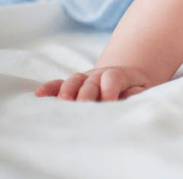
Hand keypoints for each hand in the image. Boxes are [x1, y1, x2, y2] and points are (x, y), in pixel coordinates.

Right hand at [35, 67, 153, 101]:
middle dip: (86, 94)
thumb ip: (137, 92)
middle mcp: (99, 75)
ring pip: (73, 81)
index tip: (109, 102)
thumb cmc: (135, 90)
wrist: (127, 81)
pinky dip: (49, 88)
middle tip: (83, 107)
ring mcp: (84, 79)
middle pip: (90, 81)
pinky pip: (58, 85)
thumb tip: (128, 95)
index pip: (112, 78)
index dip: (110, 89)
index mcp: (119, 75)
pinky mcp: (72, 87)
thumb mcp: (143, 90)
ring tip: (62, 104)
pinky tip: (38, 94)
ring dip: (66, 92)